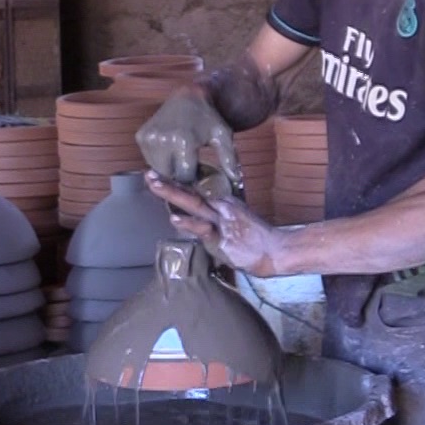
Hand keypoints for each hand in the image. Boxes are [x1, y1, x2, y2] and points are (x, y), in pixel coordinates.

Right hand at [136, 89, 241, 186]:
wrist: (189, 96)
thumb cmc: (209, 118)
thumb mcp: (223, 136)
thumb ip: (230, 159)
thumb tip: (236, 181)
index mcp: (183, 140)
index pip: (185, 176)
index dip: (194, 178)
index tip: (200, 173)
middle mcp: (162, 139)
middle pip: (169, 175)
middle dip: (180, 175)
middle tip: (191, 166)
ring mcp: (149, 138)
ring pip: (157, 170)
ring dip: (169, 168)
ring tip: (182, 157)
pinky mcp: (141, 136)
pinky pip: (149, 159)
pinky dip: (160, 160)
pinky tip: (171, 151)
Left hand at [146, 174, 284, 274]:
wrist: (276, 250)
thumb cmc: (257, 240)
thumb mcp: (238, 223)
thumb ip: (221, 220)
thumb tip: (205, 223)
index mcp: (223, 204)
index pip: (194, 193)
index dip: (174, 184)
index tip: (156, 176)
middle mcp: (221, 208)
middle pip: (190, 194)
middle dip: (167, 184)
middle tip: (148, 174)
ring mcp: (221, 222)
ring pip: (193, 204)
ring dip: (172, 194)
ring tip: (154, 186)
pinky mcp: (222, 237)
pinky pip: (203, 229)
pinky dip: (188, 223)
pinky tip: (174, 218)